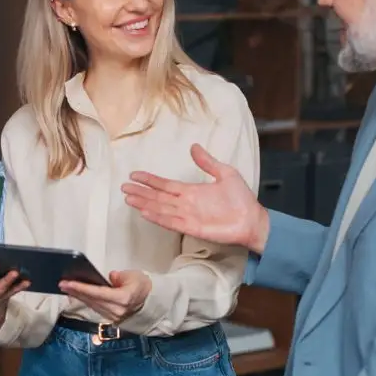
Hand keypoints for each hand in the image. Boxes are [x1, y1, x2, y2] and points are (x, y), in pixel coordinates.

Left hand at [60, 270, 150, 324]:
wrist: (152, 301)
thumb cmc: (143, 286)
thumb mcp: (133, 276)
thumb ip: (118, 277)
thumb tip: (108, 278)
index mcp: (123, 299)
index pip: (98, 293)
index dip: (81, 288)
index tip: (68, 283)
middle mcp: (117, 310)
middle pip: (92, 300)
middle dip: (76, 291)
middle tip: (62, 284)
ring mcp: (114, 316)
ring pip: (92, 305)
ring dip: (79, 297)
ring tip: (66, 288)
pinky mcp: (111, 318)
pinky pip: (95, 308)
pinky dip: (86, 301)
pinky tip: (77, 295)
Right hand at [121, 143, 270, 253]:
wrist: (252, 219)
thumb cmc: (241, 199)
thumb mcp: (225, 173)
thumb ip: (207, 162)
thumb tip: (194, 147)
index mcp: (191, 191)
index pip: (165, 185)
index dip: (149, 180)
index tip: (134, 175)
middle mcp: (185, 204)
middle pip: (158, 197)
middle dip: (141, 192)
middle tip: (123, 187)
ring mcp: (187, 216)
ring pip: (160, 209)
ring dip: (144, 204)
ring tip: (128, 199)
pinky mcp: (192, 228)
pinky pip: (171, 222)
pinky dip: (157, 217)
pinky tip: (145, 212)